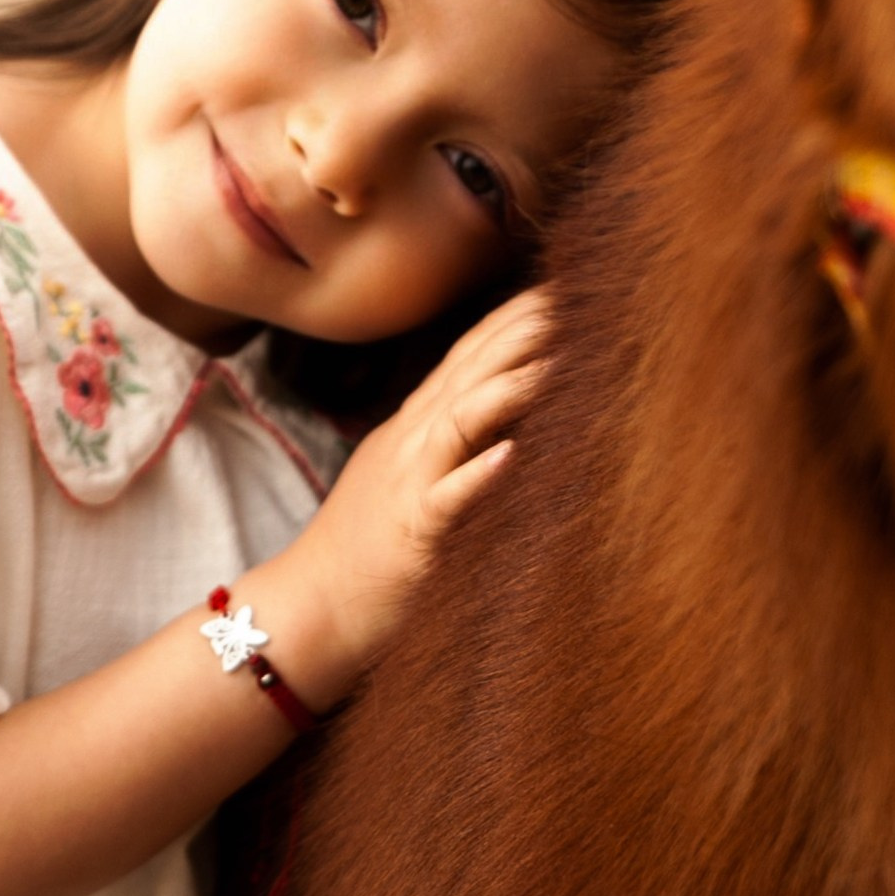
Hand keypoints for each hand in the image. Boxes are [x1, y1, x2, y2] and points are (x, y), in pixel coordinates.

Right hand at [260, 289, 551, 705]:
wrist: (310, 608)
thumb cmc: (367, 547)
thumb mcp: (406, 472)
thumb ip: (448, 436)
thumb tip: (508, 413)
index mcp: (415, 424)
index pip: (470, 351)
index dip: (516, 315)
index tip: (568, 287)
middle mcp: (412, 439)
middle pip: (471, 367)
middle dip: (525, 329)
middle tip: (584, 297)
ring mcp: (409, 481)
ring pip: (462, 416)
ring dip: (511, 385)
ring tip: (563, 360)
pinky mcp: (411, 531)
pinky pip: (447, 497)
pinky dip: (478, 474)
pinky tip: (513, 455)